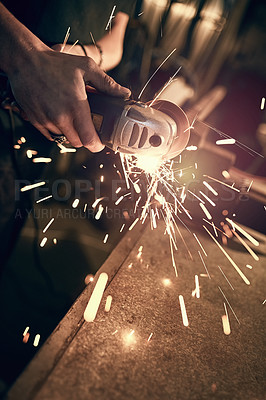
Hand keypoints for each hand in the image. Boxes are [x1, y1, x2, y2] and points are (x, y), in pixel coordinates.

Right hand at [8, 47, 130, 150]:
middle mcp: (60, 117)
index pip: (89, 140)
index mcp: (76, 107)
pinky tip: (57, 113)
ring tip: (70, 114)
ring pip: (63, 138)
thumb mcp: (86, 68)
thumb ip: (107, 84)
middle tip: (87, 125)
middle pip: (78, 142)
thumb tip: (125, 93)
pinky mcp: (35, 120)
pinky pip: (49, 134)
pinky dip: (55, 128)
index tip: (100, 142)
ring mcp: (46, 120)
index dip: (97, 145)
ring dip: (69, 131)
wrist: (25, 60)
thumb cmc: (56, 63)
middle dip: (85, 137)